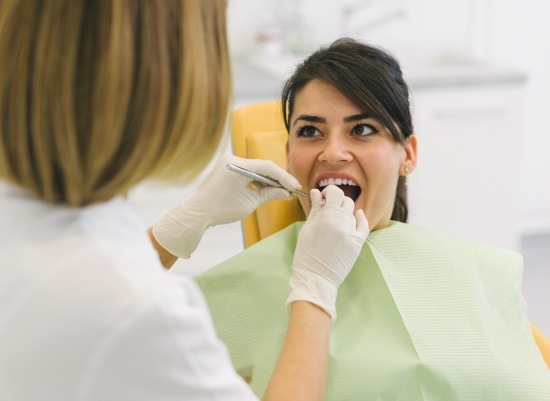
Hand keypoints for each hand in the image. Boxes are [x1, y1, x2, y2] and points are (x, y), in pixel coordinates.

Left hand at [152, 155, 301, 258]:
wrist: (199, 213)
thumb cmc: (222, 209)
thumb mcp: (249, 203)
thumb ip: (270, 195)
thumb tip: (287, 193)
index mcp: (237, 165)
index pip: (267, 167)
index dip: (284, 177)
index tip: (295, 187)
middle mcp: (233, 160)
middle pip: (263, 166)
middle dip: (278, 179)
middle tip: (292, 189)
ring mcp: (230, 163)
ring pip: (257, 169)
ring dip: (269, 180)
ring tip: (283, 191)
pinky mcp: (229, 169)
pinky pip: (249, 172)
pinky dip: (259, 180)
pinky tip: (269, 189)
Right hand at [287, 185, 368, 322]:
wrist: (315, 278)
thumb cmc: (306, 254)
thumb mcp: (307, 228)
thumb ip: (314, 209)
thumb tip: (316, 193)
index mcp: (327, 216)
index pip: (335, 192)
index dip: (329, 192)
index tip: (324, 197)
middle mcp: (341, 222)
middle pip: (345, 201)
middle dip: (336, 202)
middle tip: (328, 208)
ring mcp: (351, 233)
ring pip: (352, 213)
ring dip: (344, 212)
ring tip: (335, 221)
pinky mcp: (358, 243)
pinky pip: (363, 225)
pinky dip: (360, 218)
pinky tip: (357, 215)